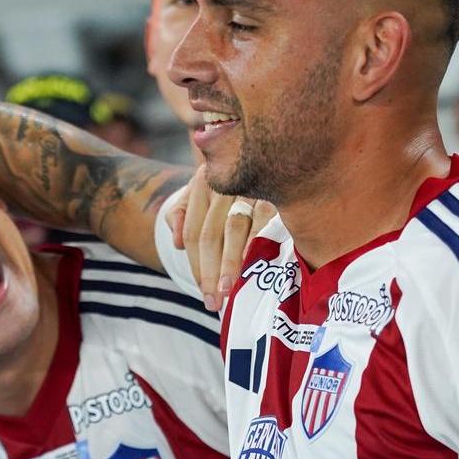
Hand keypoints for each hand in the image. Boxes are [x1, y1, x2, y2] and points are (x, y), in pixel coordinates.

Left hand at [167, 166, 276, 311]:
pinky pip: (263, 222)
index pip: (194, 231)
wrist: (280, 156)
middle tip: (214, 302)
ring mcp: (250, 186)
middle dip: (210, 271)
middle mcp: (225, 182)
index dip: (196, 265)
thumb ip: (183, 215)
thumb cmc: (235, 187)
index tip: (204, 293)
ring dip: (230, 264)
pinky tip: (252, 267)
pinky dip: (255, 246)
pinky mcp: (276, 194)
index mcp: (204, 181)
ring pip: (234, 229)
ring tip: (228, 291)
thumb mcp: (204, 194)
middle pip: (211, 234)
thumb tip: (178, 244)